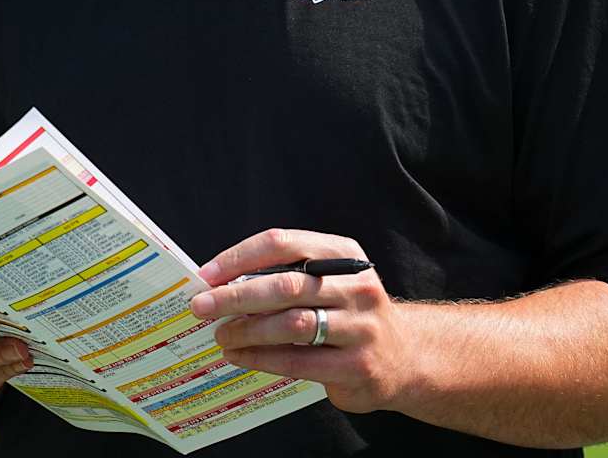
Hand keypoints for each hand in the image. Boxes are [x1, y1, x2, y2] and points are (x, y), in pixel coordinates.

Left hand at [188, 228, 417, 414]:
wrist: (406, 357)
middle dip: (235, 295)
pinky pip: (299, 361)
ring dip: (247, 329)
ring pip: (291, 324)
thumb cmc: (350, 313)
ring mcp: (360, 327)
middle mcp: (356, 286)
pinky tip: (239, 356)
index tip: (207, 274)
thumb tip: (221, 284)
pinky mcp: (357, 365)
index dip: (240, 257)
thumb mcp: (330, 280)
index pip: (283, 243)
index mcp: (344, 253)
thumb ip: (287, 276)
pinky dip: (261, 358)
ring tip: (220, 334)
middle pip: (284, 285)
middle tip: (201, 306)